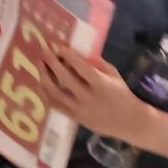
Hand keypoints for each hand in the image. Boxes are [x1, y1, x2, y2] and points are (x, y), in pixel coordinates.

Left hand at [36, 42, 152, 145]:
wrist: (128, 122)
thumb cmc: (122, 95)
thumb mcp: (114, 75)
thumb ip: (97, 64)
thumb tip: (79, 53)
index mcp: (101, 85)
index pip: (82, 68)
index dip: (69, 56)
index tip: (58, 46)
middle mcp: (88, 97)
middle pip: (65, 79)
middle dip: (52, 63)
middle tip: (43, 51)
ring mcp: (79, 109)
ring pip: (56, 93)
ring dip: (45, 77)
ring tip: (39, 65)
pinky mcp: (74, 118)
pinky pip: (56, 105)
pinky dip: (46, 94)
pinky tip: (41, 84)